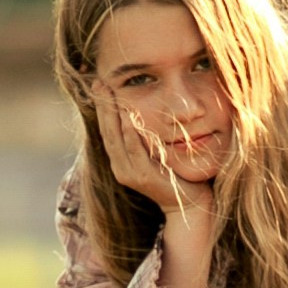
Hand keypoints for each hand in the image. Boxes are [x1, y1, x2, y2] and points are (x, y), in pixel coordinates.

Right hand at [96, 89, 215, 215]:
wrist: (189, 204)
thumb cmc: (176, 176)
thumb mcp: (157, 152)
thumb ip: (147, 137)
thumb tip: (142, 112)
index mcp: (121, 161)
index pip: (107, 130)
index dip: (101, 108)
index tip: (98, 85)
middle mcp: (121, 167)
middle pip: (107, 132)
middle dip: (102, 106)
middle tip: (98, 83)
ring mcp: (130, 173)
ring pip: (116, 139)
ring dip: (112, 115)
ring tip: (108, 93)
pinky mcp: (144, 176)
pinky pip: (135, 150)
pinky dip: (130, 133)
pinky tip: (128, 116)